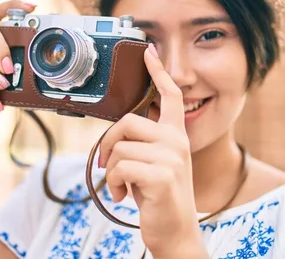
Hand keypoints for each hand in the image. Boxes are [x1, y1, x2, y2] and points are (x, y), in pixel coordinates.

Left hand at [99, 44, 206, 256]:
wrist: (175, 234)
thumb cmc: (159, 199)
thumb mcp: (154, 165)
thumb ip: (143, 144)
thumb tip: (115, 134)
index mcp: (176, 135)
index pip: (170, 95)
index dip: (158, 71)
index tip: (148, 51)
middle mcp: (177, 141)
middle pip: (127, 121)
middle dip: (107, 143)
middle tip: (107, 164)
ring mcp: (171, 157)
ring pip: (119, 147)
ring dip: (112, 172)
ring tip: (122, 187)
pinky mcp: (162, 175)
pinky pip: (120, 167)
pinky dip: (114, 185)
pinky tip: (124, 196)